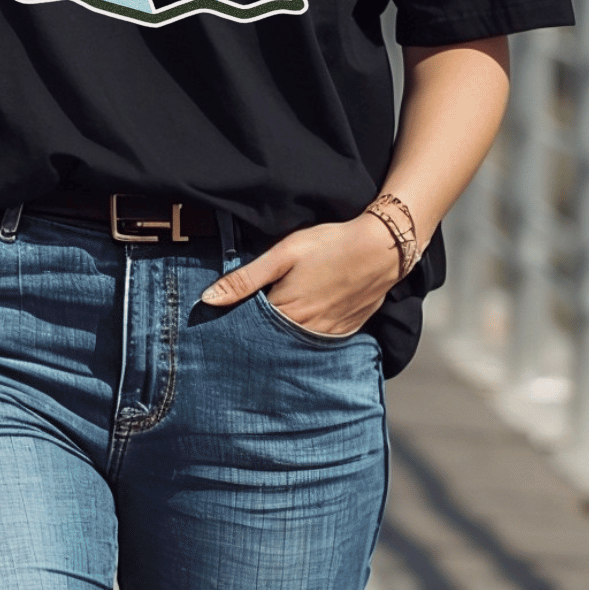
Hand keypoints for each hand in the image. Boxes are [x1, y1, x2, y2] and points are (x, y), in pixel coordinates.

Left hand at [201, 214, 399, 337]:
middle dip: (256, 337)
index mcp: (286, 312)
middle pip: (272, 341)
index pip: (250, 330)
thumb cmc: (328, 245)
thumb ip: (244, 279)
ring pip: (295, 344)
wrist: (381, 248)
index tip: (218, 327)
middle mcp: (306, 331)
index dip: (234, 326)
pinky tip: (298, 329)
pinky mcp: (345, 332)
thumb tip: (207, 299)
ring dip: (281, 340)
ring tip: (266, 333)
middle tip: (238, 334)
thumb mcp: (282, 254)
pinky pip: (318, 343)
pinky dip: (305, 339)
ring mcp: (328, 334)